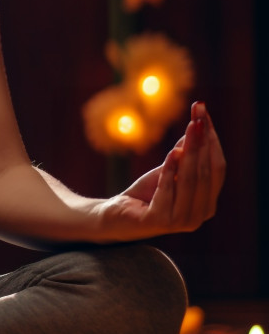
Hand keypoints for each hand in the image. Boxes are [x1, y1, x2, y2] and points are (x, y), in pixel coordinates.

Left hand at [96, 102, 224, 239]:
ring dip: (191, 151)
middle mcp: (199, 215)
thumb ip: (184, 153)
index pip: (217, 168)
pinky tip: (172, 153)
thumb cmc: (145, 194)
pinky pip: (167, 189)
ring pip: (190, 180)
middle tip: (199, 114)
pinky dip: (170, 170)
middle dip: (203, 140)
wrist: (115, 217)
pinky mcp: (160, 221)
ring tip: (191, 126)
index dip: (212, 139)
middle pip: (206, 171)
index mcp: (207, 203)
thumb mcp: (167, 169)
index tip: (204, 111)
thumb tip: (199, 125)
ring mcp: (182, 221)